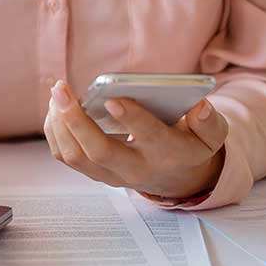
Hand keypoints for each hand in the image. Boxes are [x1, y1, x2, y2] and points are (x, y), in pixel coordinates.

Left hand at [43, 80, 226, 197]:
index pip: (149, 138)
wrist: (172, 175)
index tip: (113, 99)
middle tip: (61, 89)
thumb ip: (209, 123)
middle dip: (76, 120)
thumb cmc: (187, 145)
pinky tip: (56, 106)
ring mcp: (108, 173)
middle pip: (99, 152)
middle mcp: (133, 168)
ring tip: (58, 92)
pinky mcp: (91, 170)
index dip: (132, 119)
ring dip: (60, 123)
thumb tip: (200, 107)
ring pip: (75, 156)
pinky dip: (55, 130)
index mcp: (165, 154)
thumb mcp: (209, 136)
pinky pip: (64, 155)